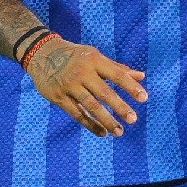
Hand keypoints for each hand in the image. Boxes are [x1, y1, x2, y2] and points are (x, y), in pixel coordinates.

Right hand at [26, 37, 147, 136]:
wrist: (42, 53)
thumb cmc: (76, 56)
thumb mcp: (95, 57)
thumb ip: (118, 68)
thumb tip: (142, 76)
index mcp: (94, 60)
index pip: (116, 75)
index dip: (130, 87)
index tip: (144, 98)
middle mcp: (82, 73)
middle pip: (104, 92)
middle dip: (119, 107)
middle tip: (133, 120)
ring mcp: (69, 85)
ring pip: (91, 106)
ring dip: (106, 120)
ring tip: (119, 132)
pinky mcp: (58, 97)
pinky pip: (77, 114)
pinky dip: (90, 125)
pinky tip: (102, 133)